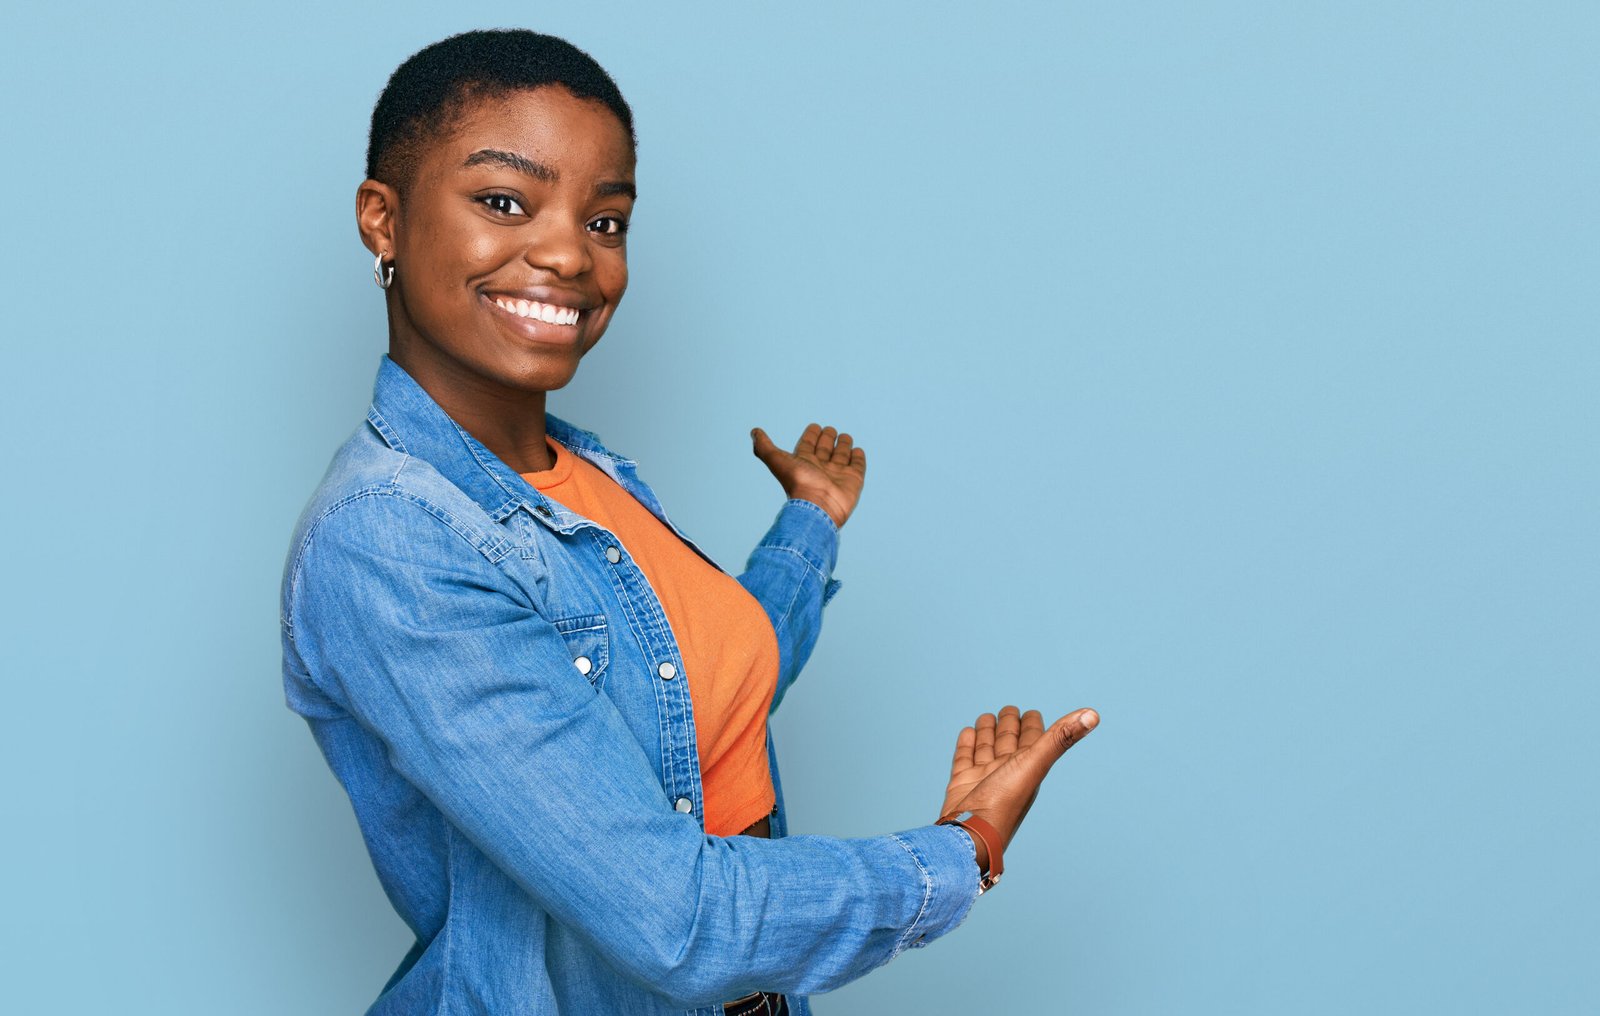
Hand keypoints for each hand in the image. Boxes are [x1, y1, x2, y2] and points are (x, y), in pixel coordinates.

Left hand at [750, 423, 865, 528]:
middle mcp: (820, 468)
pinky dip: (858, 458)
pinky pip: (857, 466)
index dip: (810, 436)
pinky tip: (857, 450)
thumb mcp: (778, 461)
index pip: (807, 445)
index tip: (814, 426)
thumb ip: (764, 447)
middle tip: (830, 429)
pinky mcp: (853, 480)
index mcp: (804, 463)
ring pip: (841, 456)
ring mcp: (837, 474)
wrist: (819, 507)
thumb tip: (754, 432)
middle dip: (827, 439)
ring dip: (843, 446)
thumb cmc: (798, 484)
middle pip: (824, 450)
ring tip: (845, 437)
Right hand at [939, 705, 1099, 871]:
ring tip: (986, 717)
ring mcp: (984, 778)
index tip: (1032, 713)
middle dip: (1009, 724)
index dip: (1033, 725)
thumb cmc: (1004, 803)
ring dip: (987, 731)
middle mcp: (1007, 772)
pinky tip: (968, 731)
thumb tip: (1093, 714)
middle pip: (1009, 741)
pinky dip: (967, 744)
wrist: (970, 833)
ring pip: (986, 748)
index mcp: (1027, 768)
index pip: (1033, 740)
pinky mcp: (963, 783)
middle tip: (1009, 709)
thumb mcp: (1034, 764)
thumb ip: (1060, 738)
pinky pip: (965, 758)